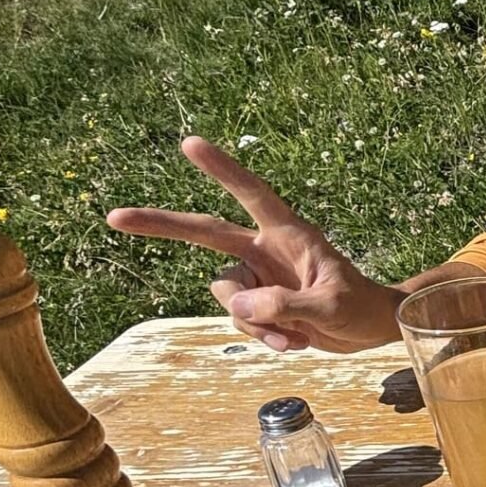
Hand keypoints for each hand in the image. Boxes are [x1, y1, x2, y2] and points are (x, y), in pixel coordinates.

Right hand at [107, 137, 403, 352]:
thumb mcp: (330, 307)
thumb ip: (286, 305)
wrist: (370, 329)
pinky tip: (293, 342)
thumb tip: (237, 305)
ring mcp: (257, 276)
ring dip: (253, 322)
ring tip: (294, 335)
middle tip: (114, 217)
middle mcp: (264, 249)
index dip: (221, 168)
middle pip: (203, 231)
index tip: (189, 144)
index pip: (249, 193)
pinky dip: (261, 335)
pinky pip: (239, 319)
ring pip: (225, 295)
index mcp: (287, 233)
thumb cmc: (361, 307)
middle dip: (160, 224)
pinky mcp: (257, 303)